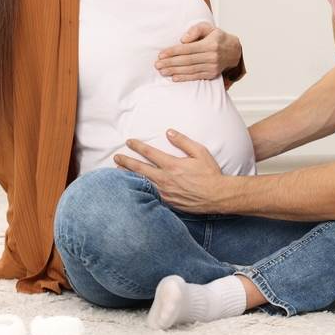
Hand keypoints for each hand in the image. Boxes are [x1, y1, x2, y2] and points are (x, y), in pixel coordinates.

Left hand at [114, 130, 228, 213]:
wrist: (217, 196)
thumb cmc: (210, 174)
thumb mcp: (200, 152)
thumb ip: (183, 141)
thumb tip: (169, 132)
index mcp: (172, 165)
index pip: (149, 153)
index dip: (137, 146)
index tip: (129, 142)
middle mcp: (165, 179)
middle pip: (140, 168)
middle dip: (126, 161)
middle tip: (116, 157)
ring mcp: (165, 192)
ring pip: (142, 183)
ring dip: (129, 176)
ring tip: (118, 172)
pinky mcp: (168, 202)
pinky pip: (150, 195)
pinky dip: (140, 190)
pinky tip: (134, 188)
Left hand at [155, 22, 240, 81]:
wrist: (233, 51)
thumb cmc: (217, 37)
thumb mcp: (208, 27)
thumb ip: (195, 30)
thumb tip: (183, 40)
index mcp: (210, 44)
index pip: (187, 49)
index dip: (173, 52)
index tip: (161, 55)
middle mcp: (212, 56)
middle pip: (187, 61)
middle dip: (170, 63)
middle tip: (157, 65)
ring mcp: (213, 67)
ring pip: (190, 70)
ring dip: (174, 71)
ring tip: (162, 71)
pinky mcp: (212, 74)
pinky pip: (196, 76)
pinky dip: (184, 78)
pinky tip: (174, 77)